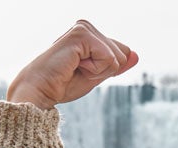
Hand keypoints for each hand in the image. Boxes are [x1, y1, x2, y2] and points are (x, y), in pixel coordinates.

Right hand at [6, 20, 138, 108]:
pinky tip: (75, 66)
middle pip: (122, 55)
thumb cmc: (63, 85)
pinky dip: (95, 70)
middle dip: (104, 71)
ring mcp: (83, 28)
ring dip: (98, 71)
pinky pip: (108, 58)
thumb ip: (116, 65)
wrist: (41, 90)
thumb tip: (136, 55)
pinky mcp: (82, 34)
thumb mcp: (97, 75)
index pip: (121, 52)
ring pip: (116, 58)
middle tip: (78, 71)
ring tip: (75, 68)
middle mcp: (86, 26)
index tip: (82, 72)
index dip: (107, 71)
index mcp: (89, 34)